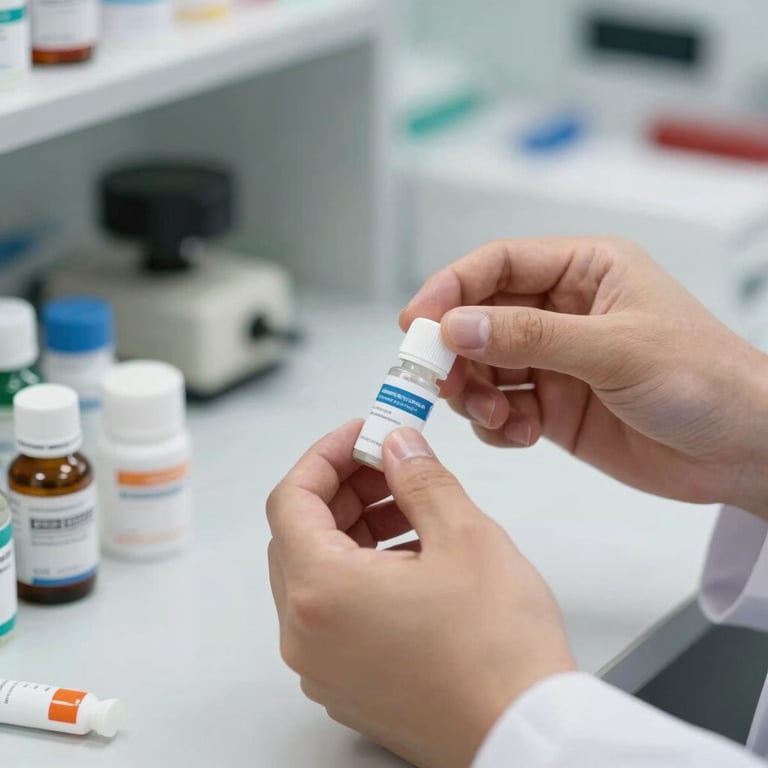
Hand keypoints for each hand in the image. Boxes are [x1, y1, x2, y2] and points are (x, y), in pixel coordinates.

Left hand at [267, 421, 573, 767]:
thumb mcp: (464, 536)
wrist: (524, 737)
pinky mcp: (348, 683)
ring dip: (356, 529)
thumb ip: (419, 478)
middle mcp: (307, 635)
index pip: (291, 499)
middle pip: (301, 535)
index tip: (362, 436)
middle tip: (392, 466)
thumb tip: (398, 446)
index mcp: (321, 592)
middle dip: (345, 490)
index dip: (326, 456)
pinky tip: (413, 558)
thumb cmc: (499, 654)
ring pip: (319, 573)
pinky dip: (362, 572)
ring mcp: (324, 666)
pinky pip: (335, 611)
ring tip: (413, 510)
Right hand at [401, 237, 767, 517]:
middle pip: (479, 317)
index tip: (416, 321)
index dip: (451, 288)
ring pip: (483, 366)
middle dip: (454, 349)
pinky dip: (497, 424)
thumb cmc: (708, 381)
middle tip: (439, 379)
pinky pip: (502, 408)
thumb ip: (532, 337)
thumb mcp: (617, 350)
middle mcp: (564, 313)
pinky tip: (521, 433)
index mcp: (586, 272)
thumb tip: (456, 325)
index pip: (499, 265)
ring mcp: (556, 362)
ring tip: (494, 415)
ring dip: (473, 392)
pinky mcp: (554, 406)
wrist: (745, 452)